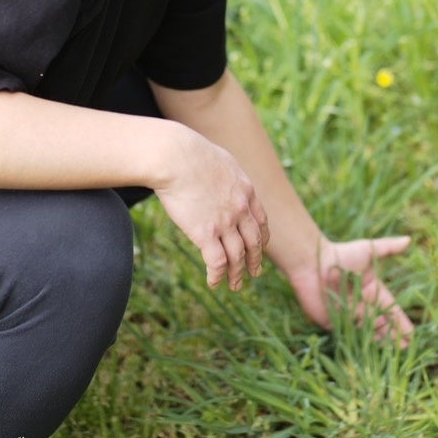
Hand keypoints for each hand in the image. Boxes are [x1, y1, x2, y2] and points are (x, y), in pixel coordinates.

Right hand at [153, 130, 270, 290]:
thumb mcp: (220, 159)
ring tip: (235, 286)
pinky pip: (217, 262)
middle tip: (254, 273)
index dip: (262, 238)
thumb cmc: (190, 152)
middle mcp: (240, 209)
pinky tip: (214, 283)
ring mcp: (225, 222)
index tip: (260, 247)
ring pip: (238, 256)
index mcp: (246, 190)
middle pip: (254, 242)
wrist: (176, 156)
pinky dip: (217, 276)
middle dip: (255, 260)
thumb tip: (220, 175)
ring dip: (237, 274)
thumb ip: (226, 174)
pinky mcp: (205, 233)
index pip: (261, 220)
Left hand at [284, 235, 413, 344]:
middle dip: (393, 335)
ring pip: (367, 332)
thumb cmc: (340, 254)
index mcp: (371, 290)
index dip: (400, 321)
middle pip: (381, 323)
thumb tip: (408, 240)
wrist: (311, 263)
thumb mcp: (367, 249)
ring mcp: (348, 314)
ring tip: (391, 353)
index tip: (411, 333)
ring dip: (379, 341)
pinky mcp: (333, 322)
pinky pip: (349, 335)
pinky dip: (359, 344)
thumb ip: (387, 248)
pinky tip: (369, 353)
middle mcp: (361, 304)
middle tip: (404, 348)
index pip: (390, 308)